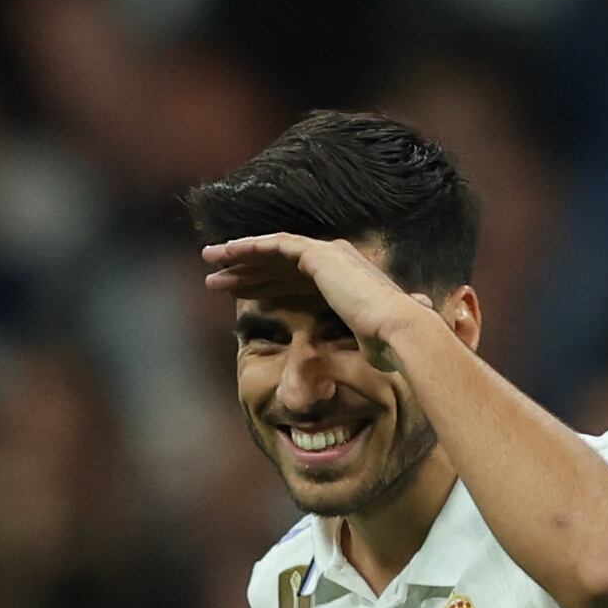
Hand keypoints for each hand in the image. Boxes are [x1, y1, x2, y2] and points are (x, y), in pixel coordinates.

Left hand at [202, 233, 434, 370]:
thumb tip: (374, 362)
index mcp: (345, 281)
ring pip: (272, 250)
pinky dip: (250, 246)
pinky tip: (227, 253)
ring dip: (239, 256)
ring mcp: (327, 254)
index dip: (266, 285)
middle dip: (246, 270)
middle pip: (279, 264)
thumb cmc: (387, 347)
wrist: (398, 331)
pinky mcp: (317, 254)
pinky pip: (275, 244)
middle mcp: (336, 261)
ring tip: (209, 262)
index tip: (240, 295)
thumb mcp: (365, 346)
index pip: (296, 279)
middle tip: (215, 279)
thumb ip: (360, 344)